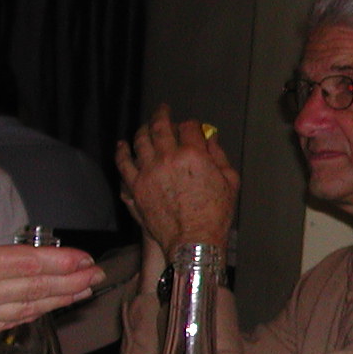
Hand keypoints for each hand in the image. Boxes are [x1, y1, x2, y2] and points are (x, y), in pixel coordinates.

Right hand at [0, 182, 102, 353]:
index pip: (29, 263)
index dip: (61, 262)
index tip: (85, 259)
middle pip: (38, 287)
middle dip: (72, 281)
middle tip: (99, 276)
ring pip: (30, 307)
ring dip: (60, 299)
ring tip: (84, 292)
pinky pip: (12, 322)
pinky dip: (35, 316)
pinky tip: (45, 311)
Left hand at [115, 106, 238, 252]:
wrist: (193, 243)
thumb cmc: (215, 216)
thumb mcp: (230, 182)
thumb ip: (220, 156)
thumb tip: (211, 140)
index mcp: (193, 154)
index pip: (189, 127)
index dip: (192, 124)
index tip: (192, 127)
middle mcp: (167, 158)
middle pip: (160, 126)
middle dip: (162, 114)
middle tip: (162, 110)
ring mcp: (148, 172)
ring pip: (139, 141)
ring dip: (142, 130)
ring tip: (144, 127)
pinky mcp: (136, 187)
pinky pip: (123, 163)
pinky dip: (122, 152)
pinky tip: (123, 146)